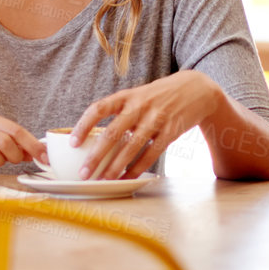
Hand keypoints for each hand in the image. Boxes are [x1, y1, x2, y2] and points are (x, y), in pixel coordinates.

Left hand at [73, 71, 220, 179]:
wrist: (196, 89)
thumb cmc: (160, 96)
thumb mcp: (138, 96)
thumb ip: (120, 112)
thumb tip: (93, 135)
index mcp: (127, 96)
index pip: (99, 108)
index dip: (83, 125)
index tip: (72, 142)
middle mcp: (140, 106)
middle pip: (113, 133)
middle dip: (96, 155)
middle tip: (84, 172)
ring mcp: (156, 119)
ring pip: (131, 147)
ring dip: (115, 167)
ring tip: (103, 180)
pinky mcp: (171, 131)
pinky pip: (151, 154)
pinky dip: (137, 168)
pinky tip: (127, 178)